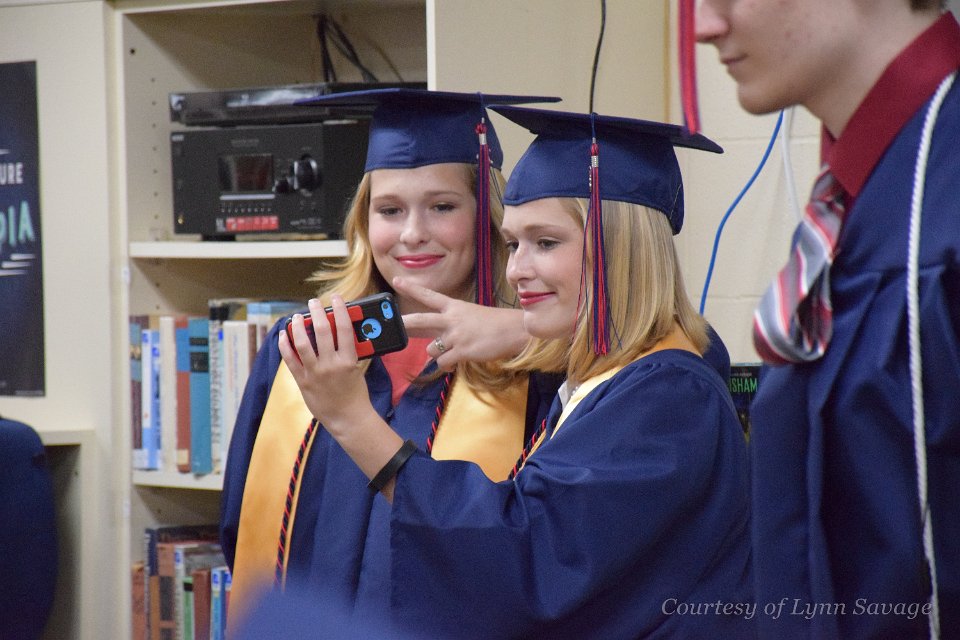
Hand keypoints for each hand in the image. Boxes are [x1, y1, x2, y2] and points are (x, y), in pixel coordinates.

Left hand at [279, 296, 376, 434]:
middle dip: (317, 312)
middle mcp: (331, 364)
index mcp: (349, 360)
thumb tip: (340, 331)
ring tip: (297, 316)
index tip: (337, 298)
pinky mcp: (303, 381)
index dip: (341, 309)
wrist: (347, 418)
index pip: (345, 328)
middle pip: (323, 330)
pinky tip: (284, 334)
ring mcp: (315, 373)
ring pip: (303, 342)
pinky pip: (290, 359)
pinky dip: (285, 345)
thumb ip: (349, 351)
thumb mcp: (358, 369)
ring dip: (298, 326)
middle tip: (314, 303)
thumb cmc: (356, 393)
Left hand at [393, 276, 529, 369]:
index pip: (429, 296)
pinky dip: (447, 366)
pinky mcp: (461, 350)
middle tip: (394, 325)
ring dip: (437, 354)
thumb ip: (450, 325)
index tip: (396, 282)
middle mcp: (452, 319)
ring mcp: (455, 335)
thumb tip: (433, 341)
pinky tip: (457, 363)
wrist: (514, 331)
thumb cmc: (494, 324)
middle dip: (405, 323)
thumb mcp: (470, 316)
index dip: (411, 289)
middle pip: (420, 319)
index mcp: (454, 307)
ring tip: (453, 353)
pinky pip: (443, 363)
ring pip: (430, 349)